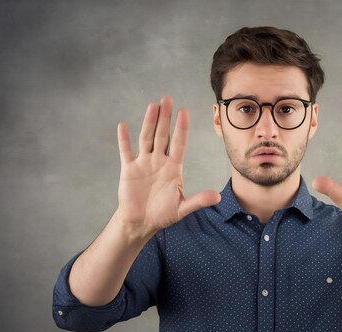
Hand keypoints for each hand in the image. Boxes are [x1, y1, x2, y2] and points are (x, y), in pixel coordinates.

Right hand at [116, 97, 220, 233]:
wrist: (141, 222)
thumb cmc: (163, 214)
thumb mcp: (182, 208)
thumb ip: (198, 201)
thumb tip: (217, 197)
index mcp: (173, 168)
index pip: (178, 143)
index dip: (181, 128)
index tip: (184, 112)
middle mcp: (159, 161)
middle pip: (162, 135)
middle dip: (165, 118)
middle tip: (168, 99)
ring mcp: (144, 163)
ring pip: (146, 138)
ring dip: (149, 122)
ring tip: (152, 106)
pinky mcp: (129, 169)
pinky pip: (126, 151)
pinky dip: (124, 139)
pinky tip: (123, 126)